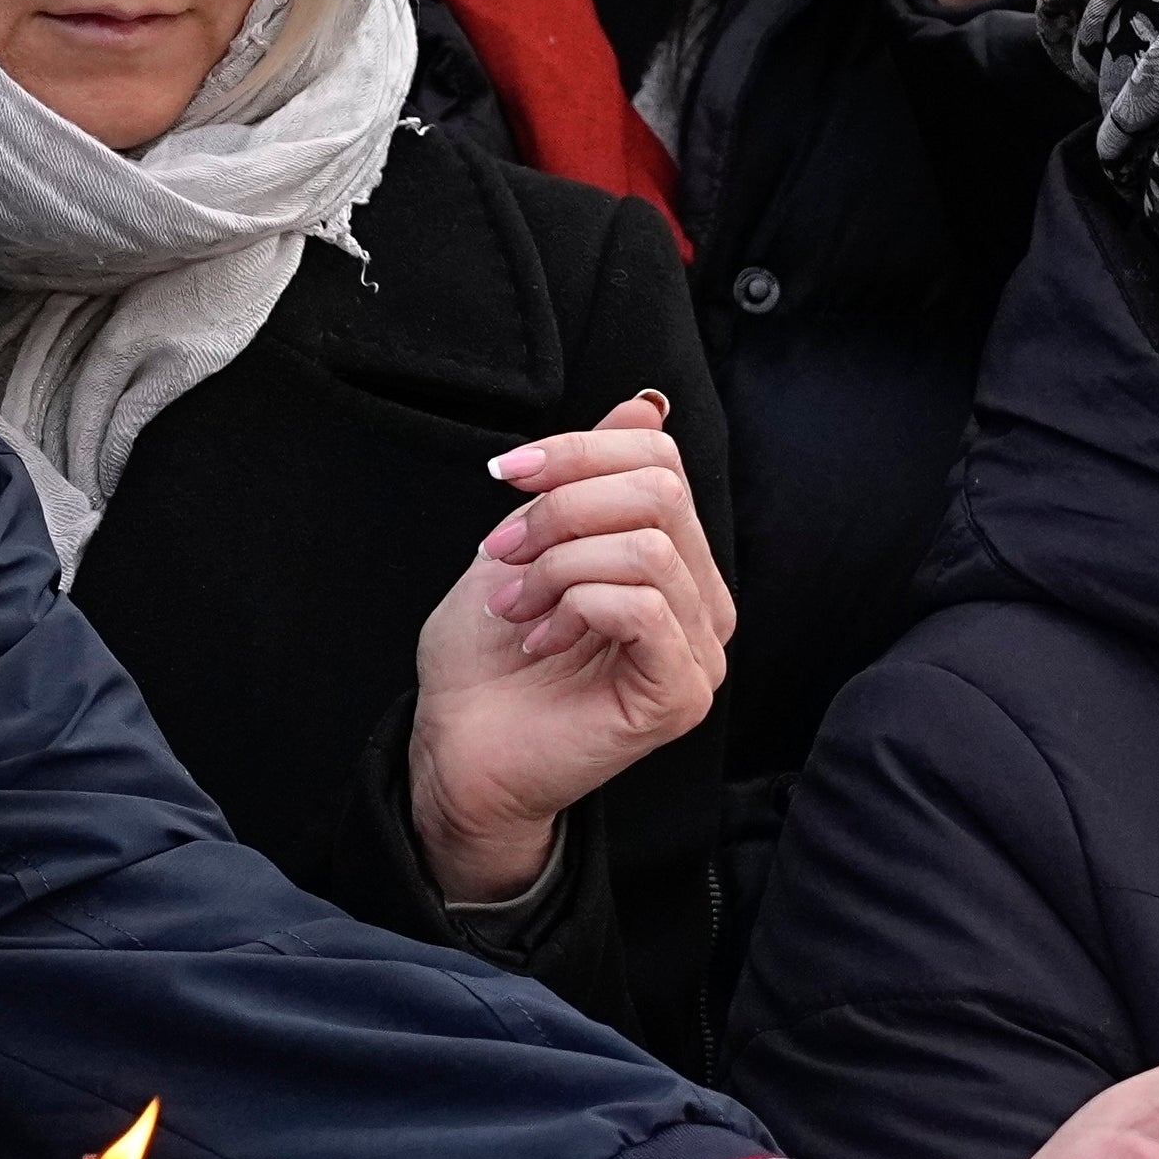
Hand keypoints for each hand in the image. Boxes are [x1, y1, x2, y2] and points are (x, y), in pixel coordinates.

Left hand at [409, 389, 734, 901]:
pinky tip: (540, 636)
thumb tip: (644, 408)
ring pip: (646, 548)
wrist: (458, 750)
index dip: (578, 450)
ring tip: (516, 603)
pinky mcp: (680, 695)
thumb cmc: (489, 659)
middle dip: (564, 506)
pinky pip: (642, 608)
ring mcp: (699, 654)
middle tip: (503, 548)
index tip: (507, 473)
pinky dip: (576, 604)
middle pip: (660, 491)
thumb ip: (589, 479)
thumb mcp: (531, 542)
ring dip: (559, 564)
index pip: (660, 460)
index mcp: (674, 561)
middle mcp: (701, 604)